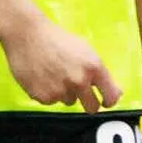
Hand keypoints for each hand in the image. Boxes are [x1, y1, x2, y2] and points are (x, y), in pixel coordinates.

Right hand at [0, 9, 120, 109]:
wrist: (26, 35)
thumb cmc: (56, 39)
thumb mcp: (84, 49)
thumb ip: (98, 71)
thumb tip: (116, 93)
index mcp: (93, 66)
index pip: (110, 95)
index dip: (109, 100)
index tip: (105, 101)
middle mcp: (79, 81)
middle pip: (92, 107)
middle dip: (90, 104)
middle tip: (82, 96)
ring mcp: (61, 90)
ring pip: (69, 101)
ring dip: (65, 92)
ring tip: (53, 73)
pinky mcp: (43, 97)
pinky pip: (51, 101)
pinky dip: (48, 92)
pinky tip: (41, 76)